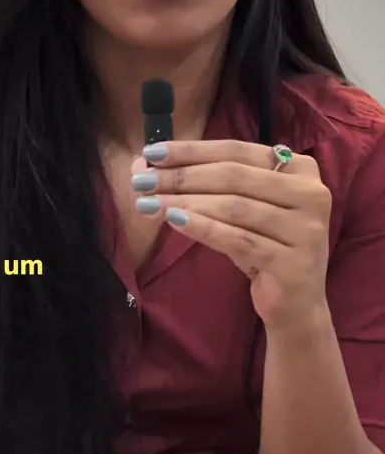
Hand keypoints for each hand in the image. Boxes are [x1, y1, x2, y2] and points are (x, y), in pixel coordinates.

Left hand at [131, 140, 331, 334]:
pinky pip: (239, 240)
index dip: (191, 150)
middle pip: (233, 176)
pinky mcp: (295, 263)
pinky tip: (174, 220)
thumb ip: (205, 181)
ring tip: (149, 202)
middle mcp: (311, 193)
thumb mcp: (240, 206)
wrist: (297, 303)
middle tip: (142, 180)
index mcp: (301, 167)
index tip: (151, 154)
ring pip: (234, 206)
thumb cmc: (263, 243)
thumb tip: (144, 164)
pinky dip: (203, 228)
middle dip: (182, 176)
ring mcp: (307, 229)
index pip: (236, 150)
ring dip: (185, 201)